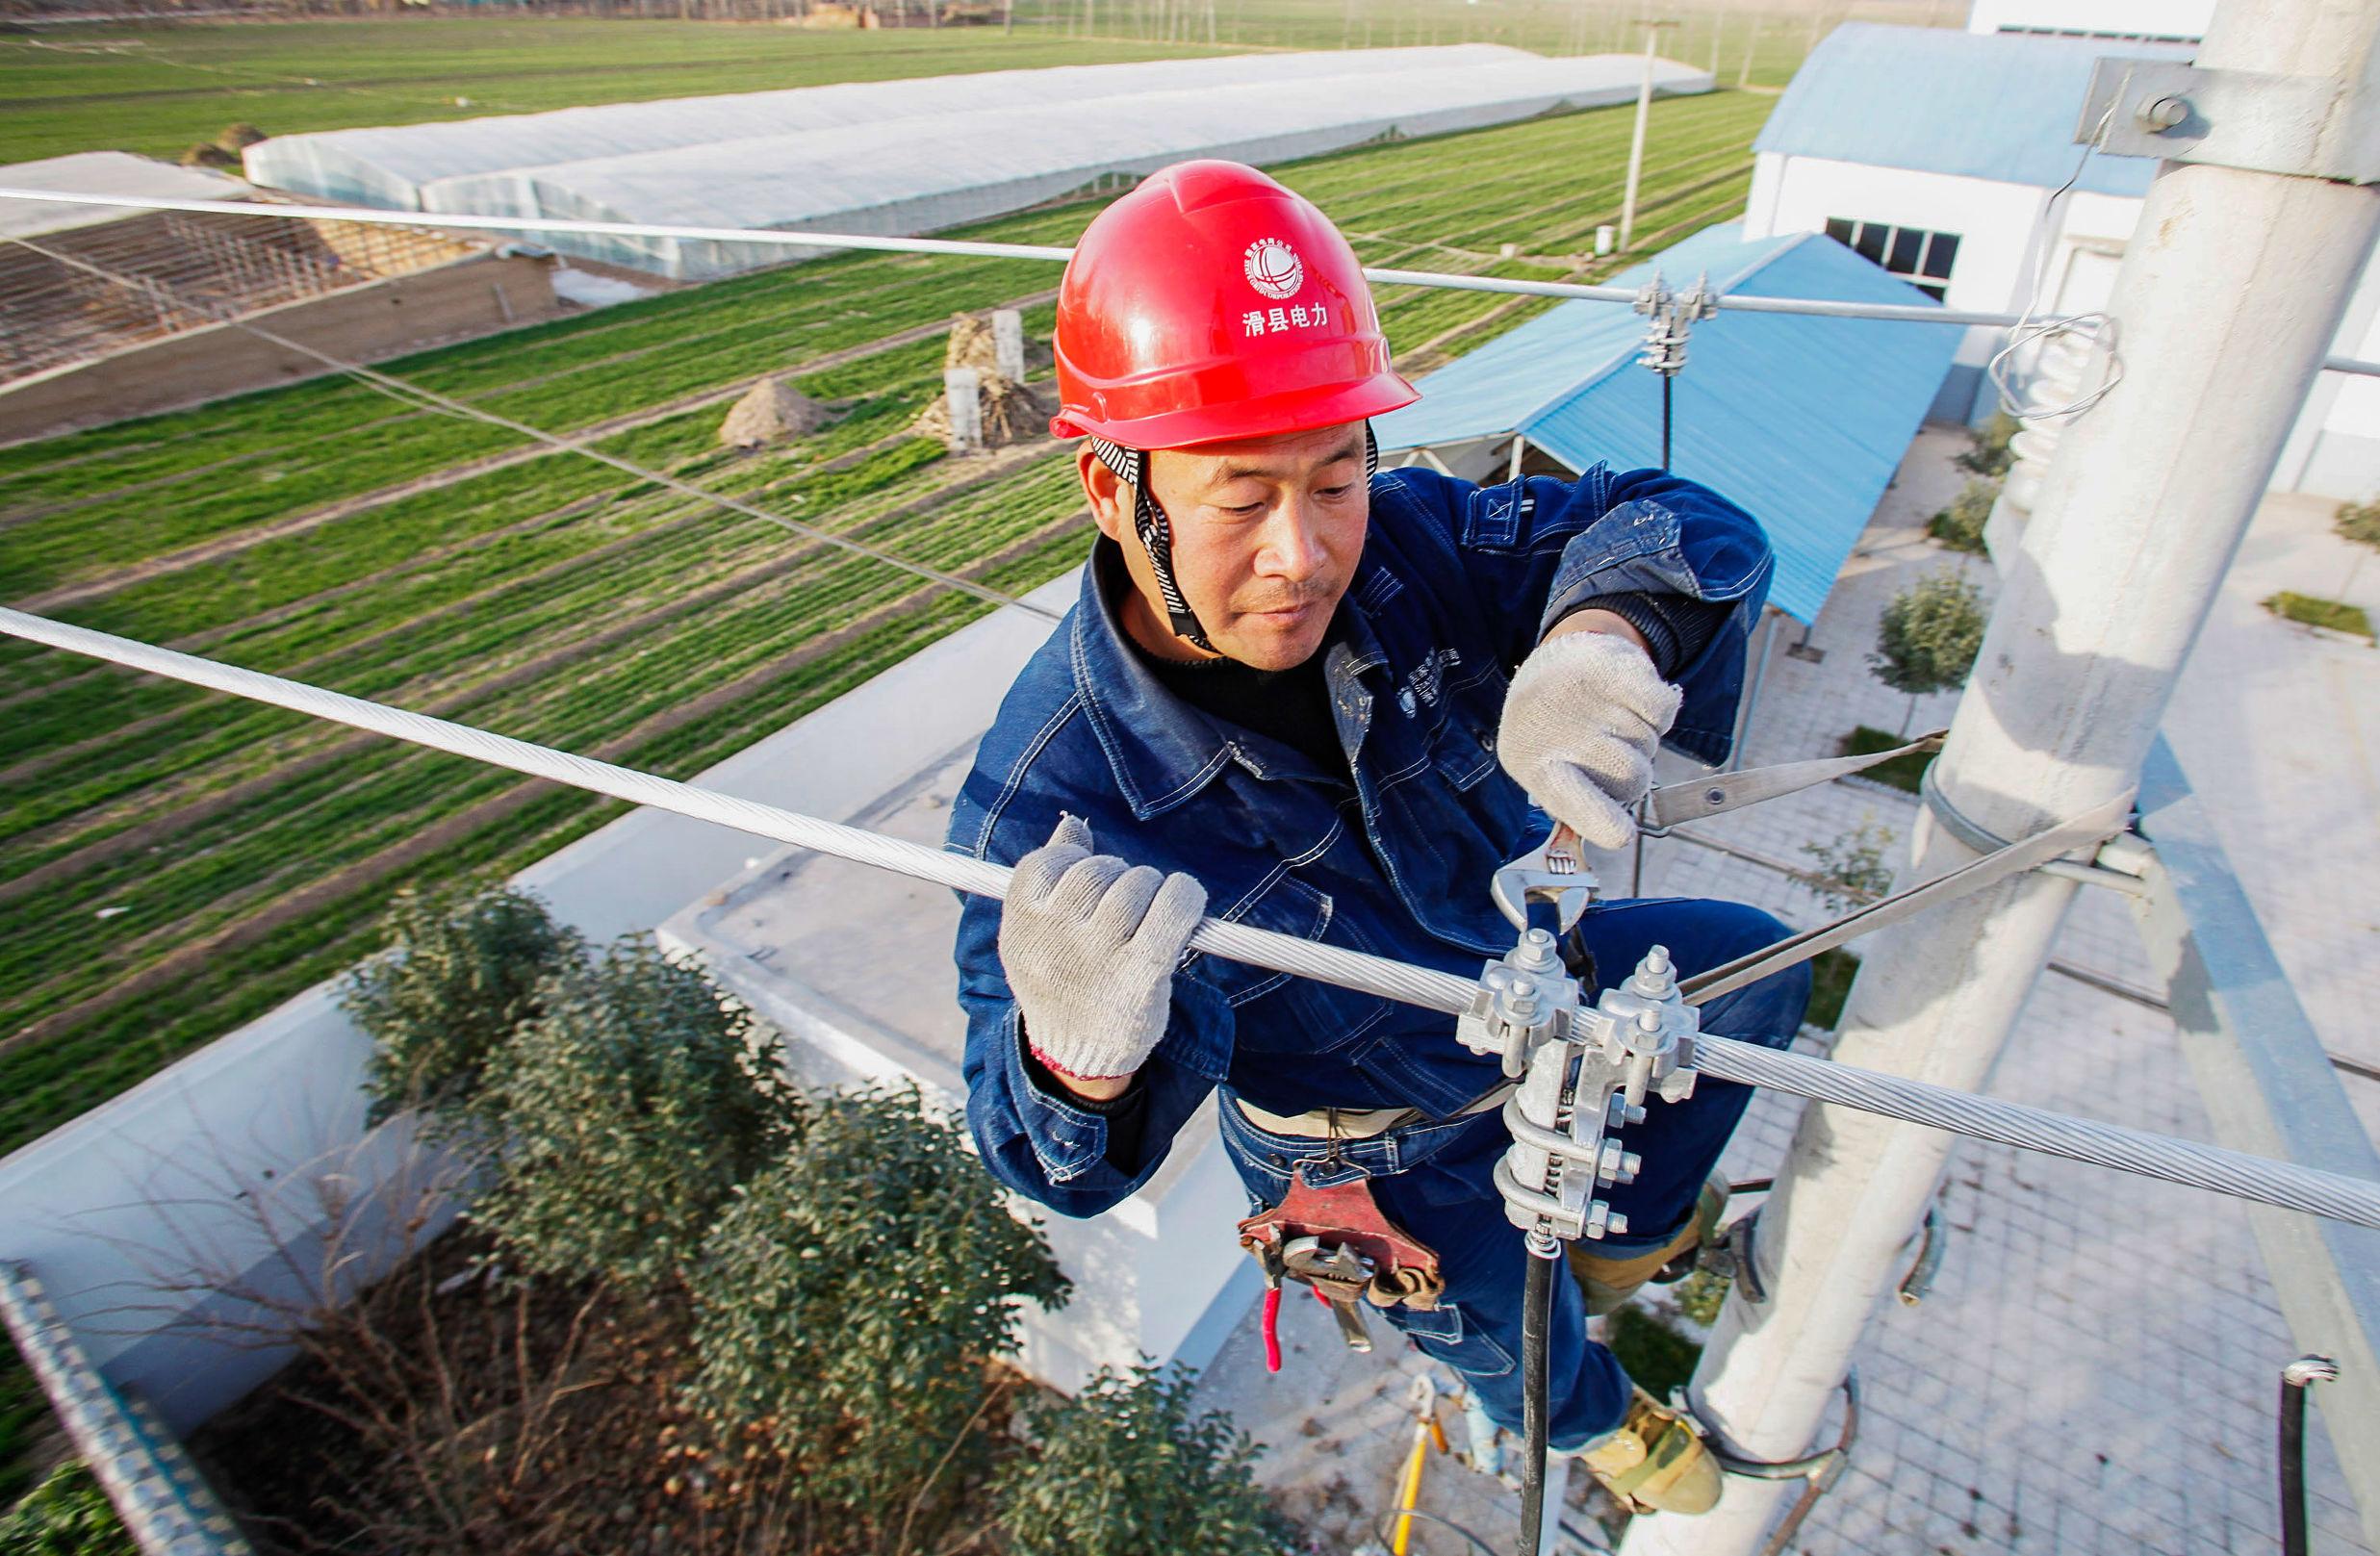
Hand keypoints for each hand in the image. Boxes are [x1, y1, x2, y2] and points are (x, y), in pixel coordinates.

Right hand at [998, 815, 1206, 1087]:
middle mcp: (1056, 941)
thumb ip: (1048, 879)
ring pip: (1135, 884)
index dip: (1073, 861)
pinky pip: (1173, 909)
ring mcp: (1099, 958)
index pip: (1046, 863)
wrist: (1080, 1056)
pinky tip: (1185, 901)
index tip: (1087, 883)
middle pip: (1096, 871)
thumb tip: (1072, 826)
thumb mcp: (1036, 937)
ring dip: (1150, 888)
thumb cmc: (1063, 982)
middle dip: (1117, 877)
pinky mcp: (1142, 976)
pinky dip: (1184, 896)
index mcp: (1023, 928)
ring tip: (1148, 914)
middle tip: (1125, 904)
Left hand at [1496, 629, 1681, 849]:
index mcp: (1534, 765)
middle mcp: (1554, 729)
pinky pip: (1662, 711)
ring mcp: (1581, 695)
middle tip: (1613, 752)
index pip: (1571, 800)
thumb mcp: (1548, 768)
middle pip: (1632, 778)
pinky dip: (1659, 712)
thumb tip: (1615, 831)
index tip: (1622, 835)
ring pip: (1649, 744)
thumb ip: (1577, 801)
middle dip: (1635, 773)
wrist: (1559, 661)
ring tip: (1611, 719)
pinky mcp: (1611, 667)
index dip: (1602, 822)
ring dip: (1643, 737)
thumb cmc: (1557, 731)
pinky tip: (1632, 702)